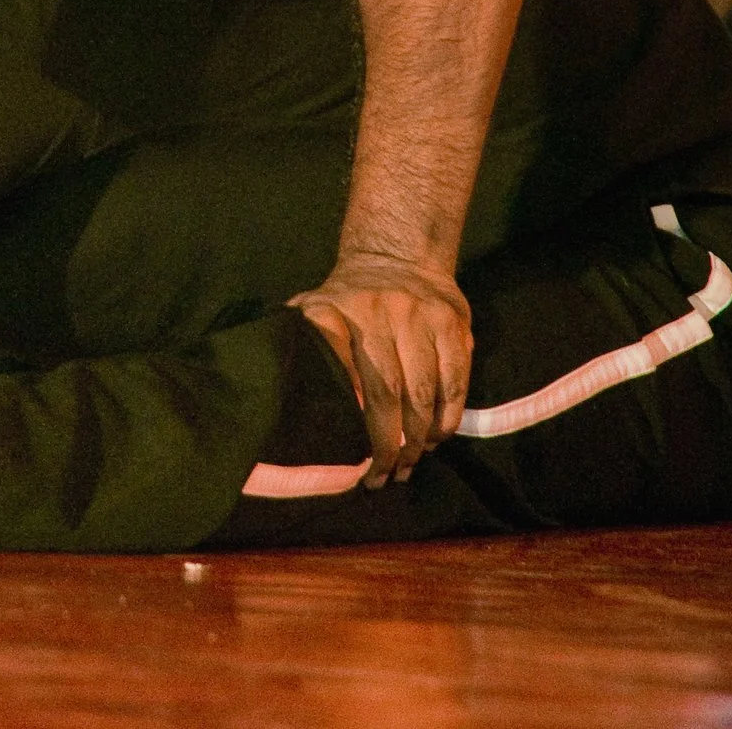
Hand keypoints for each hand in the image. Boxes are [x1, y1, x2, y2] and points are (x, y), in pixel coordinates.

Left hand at [289, 253, 472, 487]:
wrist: (397, 257)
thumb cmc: (347, 301)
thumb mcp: (312, 311)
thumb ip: (301, 347)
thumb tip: (277, 398)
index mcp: (331, 312)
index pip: (335, 370)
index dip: (347, 417)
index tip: (347, 456)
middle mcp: (375, 311)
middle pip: (385, 391)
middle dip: (386, 443)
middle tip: (384, 475)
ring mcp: (418, 316)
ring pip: (422, 392)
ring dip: (419, 438)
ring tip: (410, 464)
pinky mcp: (453, 323)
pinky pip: (454, 381)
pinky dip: (447, 417)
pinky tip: (438, 438)